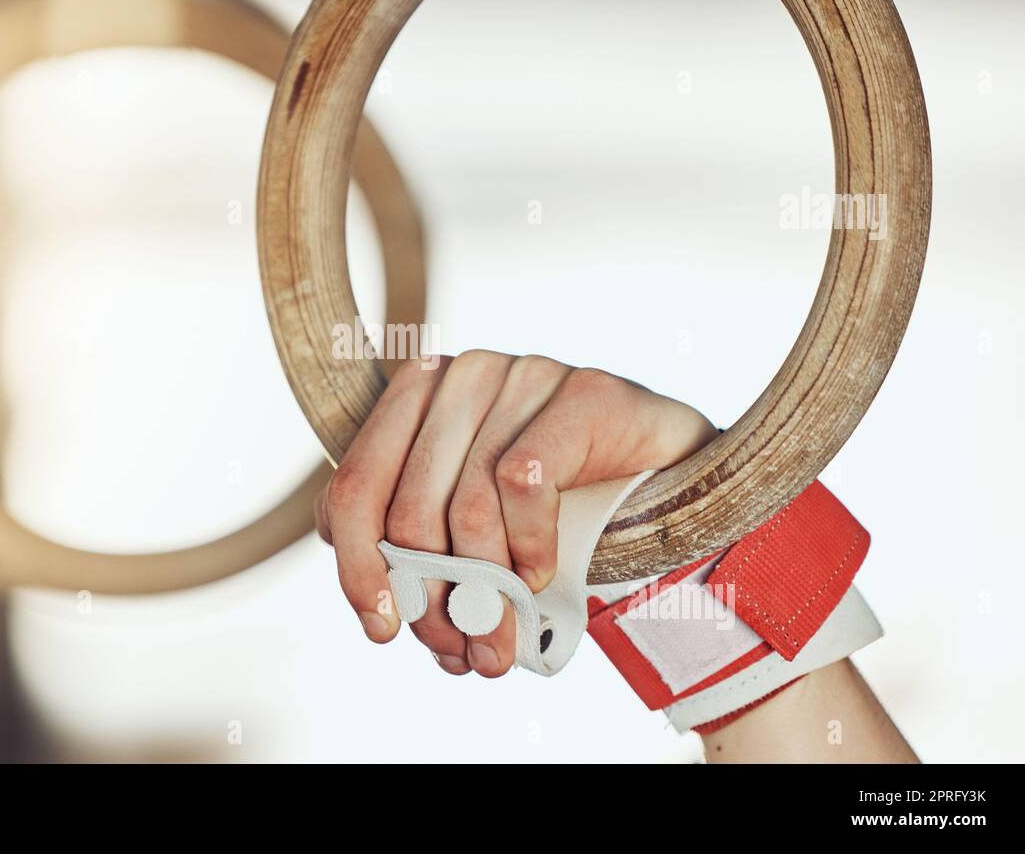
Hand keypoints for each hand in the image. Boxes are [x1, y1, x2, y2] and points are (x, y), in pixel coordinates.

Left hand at [314, 350, 718, 676]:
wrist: (671, 473)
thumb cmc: (560, 501)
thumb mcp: (474, 527)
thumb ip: (423, 556)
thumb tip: (387, 621)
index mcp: (415, 402)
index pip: (353, 488)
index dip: (358, 567)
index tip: (382, 627)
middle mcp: (459, 378)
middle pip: (409, 510)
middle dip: (434, 600)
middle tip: (466, 649)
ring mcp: (521, 376)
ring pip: (466, 508)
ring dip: (486, 592)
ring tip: (504, 636)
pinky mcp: (580, 393)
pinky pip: (524, 484)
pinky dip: (530, 548)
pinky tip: (542, 575)